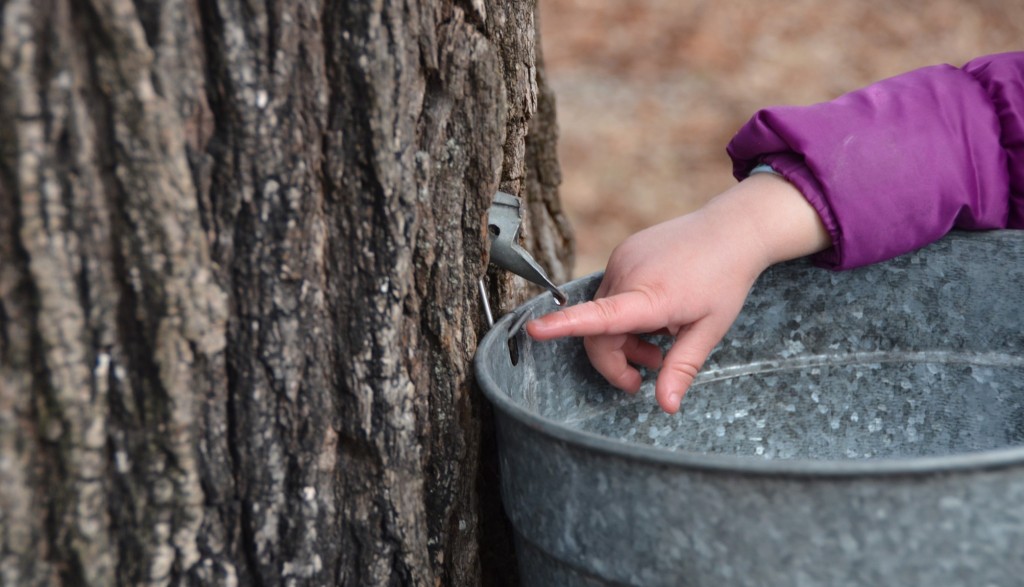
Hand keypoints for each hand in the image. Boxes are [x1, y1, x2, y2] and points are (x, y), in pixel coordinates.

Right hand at [527, 174, 830, 412]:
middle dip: (615, 360)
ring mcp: (622, 259)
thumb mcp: (710, 330)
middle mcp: (628, 274)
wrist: (731, 229)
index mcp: (651, 296)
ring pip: (603, 313)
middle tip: (641, 379)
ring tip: (658, 346)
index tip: (536, 331)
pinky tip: (656, 315)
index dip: (564, 325)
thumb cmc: (725, 280)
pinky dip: (625, 313)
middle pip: (598, 330)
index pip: (600, 315)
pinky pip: (611, 293)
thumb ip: (681, 368)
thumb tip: (665, 406)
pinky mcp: (622, 252)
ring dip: (622, 337)